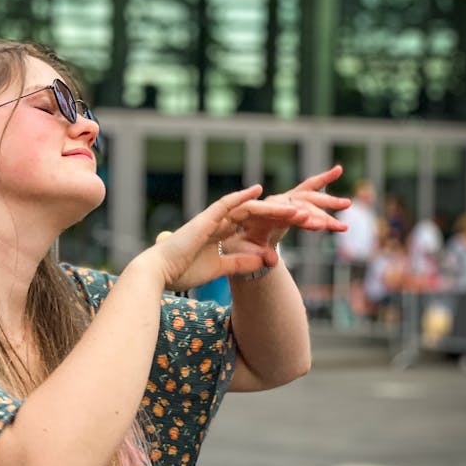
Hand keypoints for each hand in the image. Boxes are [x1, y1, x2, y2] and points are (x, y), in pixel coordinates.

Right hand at [138, 185, 305, 291]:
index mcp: (221, 234)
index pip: (254, 225)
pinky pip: (226, 205)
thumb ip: (239, 263)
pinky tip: (260, 191)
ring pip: (247, 208)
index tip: (299, 223)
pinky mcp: (204, 221)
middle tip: (307, 215)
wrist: (158, 274)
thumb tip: (263, 261)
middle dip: (281, 214)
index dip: (276, 222)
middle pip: (256, 214)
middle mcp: (218, 223)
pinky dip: (242, 197)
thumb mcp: (219, 269)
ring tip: (296, 209)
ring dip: (272, 208)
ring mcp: (211, 220)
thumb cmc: (182, 272)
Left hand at [226, 165, 350, 264]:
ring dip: (328, 201)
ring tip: (347, 204)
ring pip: (307, 198)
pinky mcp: (292, 200)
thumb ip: (259, 254)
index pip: (276, 210)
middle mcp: (271, 201)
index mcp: (257, 211)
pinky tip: (338, 170)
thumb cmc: (241, 242)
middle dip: (314, 211)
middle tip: (329, 222)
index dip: (290, 214)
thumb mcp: (246, 250)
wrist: (239, 233)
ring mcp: (283, 199)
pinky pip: (309, 188)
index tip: (305, 218)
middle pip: (296, 203)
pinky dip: (323, 179)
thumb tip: (272, 261)